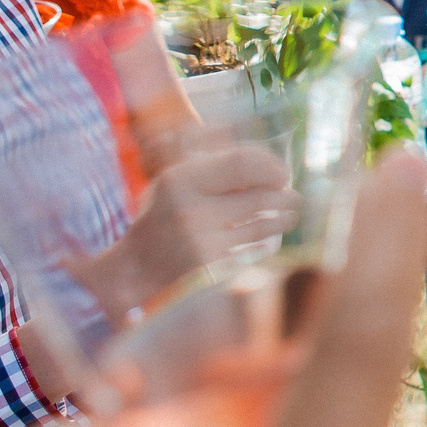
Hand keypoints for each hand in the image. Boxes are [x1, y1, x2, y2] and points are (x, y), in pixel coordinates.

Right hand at [73, 130, 299, 318]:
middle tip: (293, 196)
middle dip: (284, 195)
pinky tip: (271, 235)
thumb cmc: (162, 218)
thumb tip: (265, 159)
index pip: (241, 163)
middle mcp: (190, 207)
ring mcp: (201, 238)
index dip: (269, 166)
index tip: (283, 172)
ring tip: (289, 213)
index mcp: (180, 179)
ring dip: (283, 217)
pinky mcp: (209, 263)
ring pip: (262, 223)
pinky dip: (267, 239)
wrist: (133, 267)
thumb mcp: (176, 183)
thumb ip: (213, 169)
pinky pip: (251, 246)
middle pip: (259, 195)